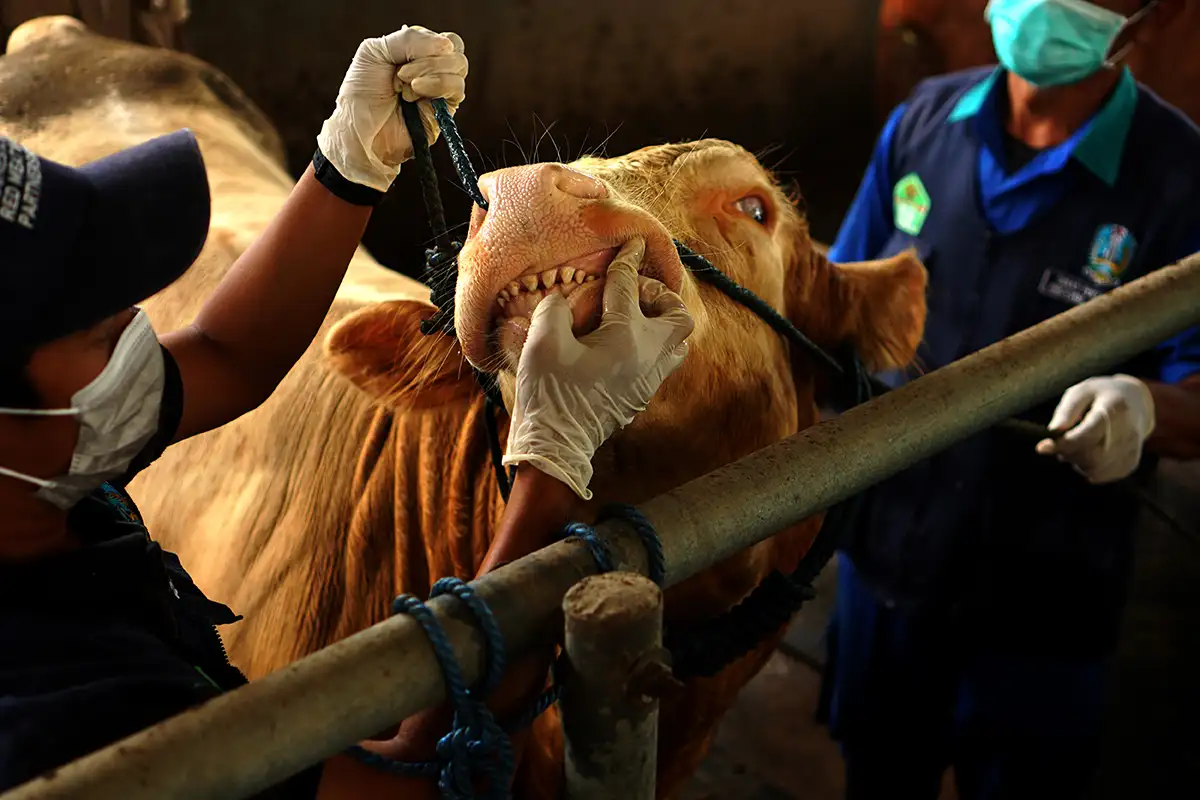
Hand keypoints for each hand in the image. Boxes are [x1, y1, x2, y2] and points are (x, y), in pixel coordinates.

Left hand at [316, 25, 466, 192]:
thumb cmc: (362, 93)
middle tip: (401, 73)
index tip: (403, 56)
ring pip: (459, 66)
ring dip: (430, 71)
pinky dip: (438, 84)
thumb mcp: (375, 52)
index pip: (440, 38)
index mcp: (416, 53)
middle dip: (428, 57)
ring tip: (404, 87)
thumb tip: (446, 44)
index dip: (428, 42)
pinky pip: (457, 87)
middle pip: (454, 49)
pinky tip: (416, 92)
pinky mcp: (446, 111)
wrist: (360, 131)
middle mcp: (431, 70)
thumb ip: (408, 39)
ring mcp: (440, 90)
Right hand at [503, 237, 694, 499]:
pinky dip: (653, 346)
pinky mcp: (641, 395)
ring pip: (677, 342)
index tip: (634, 243)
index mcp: (625, 336)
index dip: (628, 260)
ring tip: (634, 318)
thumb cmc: (549, 394)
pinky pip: (664, 362)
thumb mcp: (541, 344)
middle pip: (678, 315)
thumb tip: (561, 299)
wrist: (556, 447)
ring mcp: (649, 379)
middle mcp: (647, 356)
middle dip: (660, 296)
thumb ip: (553, 310)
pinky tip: (625, 345)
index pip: (628, 287)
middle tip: (633, 294)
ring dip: (662, 323)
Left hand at [1036, 374, 1155, 483]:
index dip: (1063, 444)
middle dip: (1069, 453)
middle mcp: (1128, 432)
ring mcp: (1132, 450)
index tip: (1042, 447)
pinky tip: (1087, 454)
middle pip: (1091, 457)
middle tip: (1062, 443)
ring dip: (1077, 462)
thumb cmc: (1101, 395)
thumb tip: (1054, 431)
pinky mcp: (1131, 463)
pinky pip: (1102, 476)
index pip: (1087, 435)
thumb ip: (1066, 411)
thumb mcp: (1081, 392)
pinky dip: (1088, 469)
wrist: (1136, 403)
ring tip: (1075, 445)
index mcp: (1114, 409)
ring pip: (1095, 469)